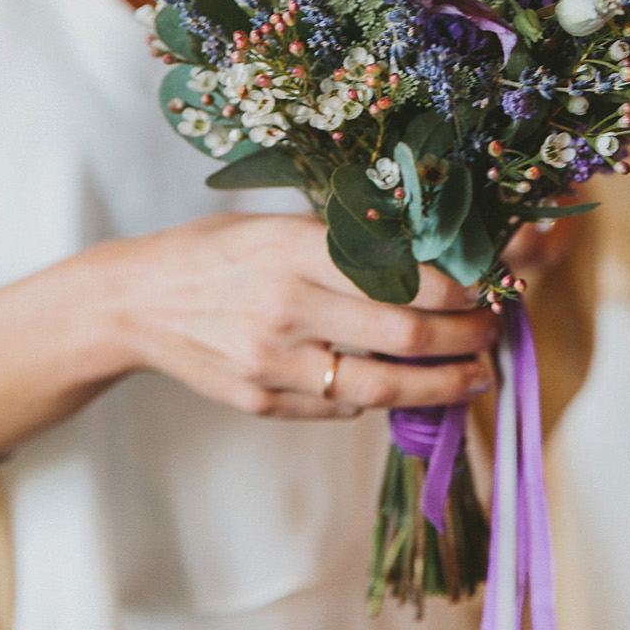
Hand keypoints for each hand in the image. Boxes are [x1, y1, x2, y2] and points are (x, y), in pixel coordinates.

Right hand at [114, 213, 497, 419]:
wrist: (137, 300)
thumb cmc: (218, 250)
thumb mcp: (278, 223)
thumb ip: (343, 242)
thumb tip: (428, 256)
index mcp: (296, 247)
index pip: (399, 275)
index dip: (456, 290)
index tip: (485, 287)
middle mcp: (287, 305)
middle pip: (404, 335)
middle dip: (464, 337)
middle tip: (492, 331)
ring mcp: (273, 361)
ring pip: (381, 386)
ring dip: (442, 385)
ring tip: (475, 376)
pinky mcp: (262, 401)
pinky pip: (340, 406)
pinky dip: (380, 398)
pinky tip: (407, 388)